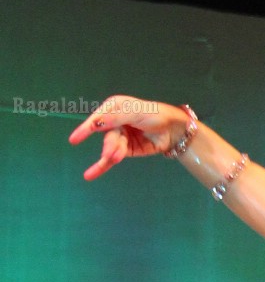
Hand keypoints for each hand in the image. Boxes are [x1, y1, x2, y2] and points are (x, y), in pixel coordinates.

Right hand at [68, 95, 188, 179]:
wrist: (173, 130)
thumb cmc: (155, 115)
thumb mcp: (136, 113)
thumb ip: (116, 118)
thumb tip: (95, 123)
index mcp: (113, 107)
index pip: (97, 119)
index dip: (86, 129)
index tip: (74, 140)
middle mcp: (113, 121)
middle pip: (106, 136)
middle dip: (111, 145)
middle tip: (118, 153)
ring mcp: (119, 136)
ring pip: (109, 148)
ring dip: (113, 154)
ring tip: (118, 158)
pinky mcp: (125, 150)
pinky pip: (112, 157)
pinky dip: (104, 166)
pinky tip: (91, 174)